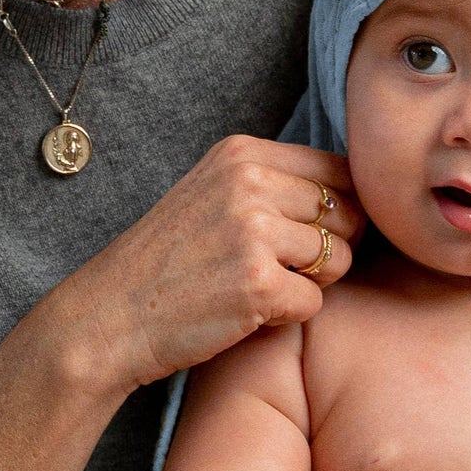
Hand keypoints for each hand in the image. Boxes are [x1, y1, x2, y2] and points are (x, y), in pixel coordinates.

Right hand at [36, 136, 362, 400]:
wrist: (110, 315)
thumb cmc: (170, 263)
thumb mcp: (216, 195)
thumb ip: (275, 184)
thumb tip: (359, 193)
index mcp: (243, 153)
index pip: (340, 170)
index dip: (339, 211)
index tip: (306, 237)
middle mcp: (251, 182)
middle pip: (348, 215)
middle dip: (328, 250)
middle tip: (280, 270)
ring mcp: (254, 232)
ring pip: (339, 259)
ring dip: (311, 284)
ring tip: (260, 287)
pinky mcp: (257, 284)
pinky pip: (314, 303)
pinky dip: (289, 316)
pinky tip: (248, 311)